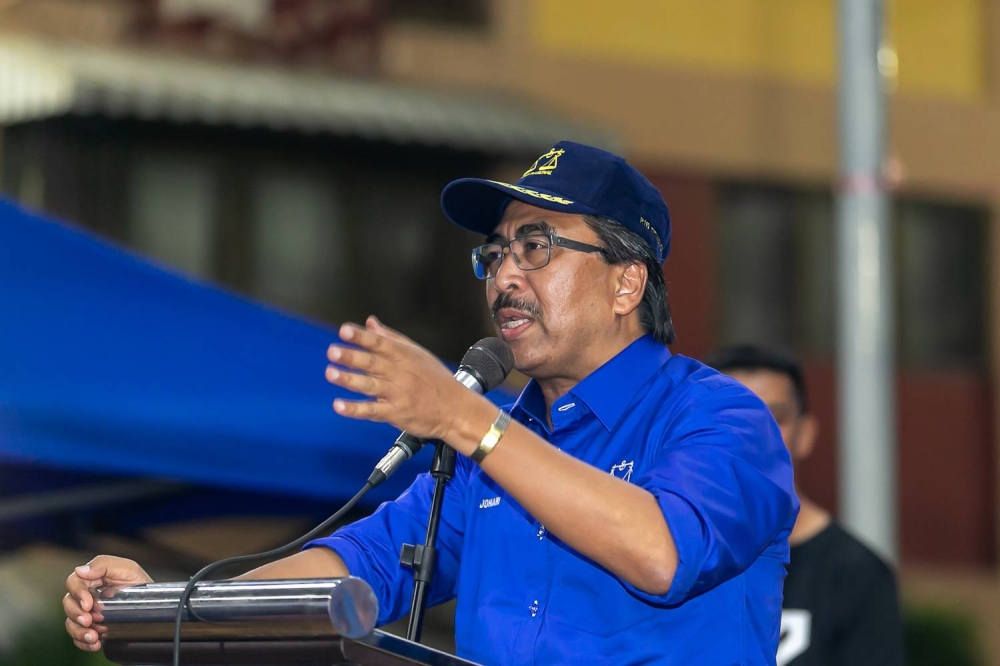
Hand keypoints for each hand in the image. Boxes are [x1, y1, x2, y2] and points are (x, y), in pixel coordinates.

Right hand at [63, 555, 152, 651]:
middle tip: (88, 620)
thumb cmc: (139, 584)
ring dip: (79, 631)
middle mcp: (87, 596)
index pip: (73, 582)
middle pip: (68, 603)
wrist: (153, 605)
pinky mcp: (91, 628)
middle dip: (75, 614)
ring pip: (71, 622)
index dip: (77, 593)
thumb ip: (104, 564)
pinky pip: (78, 637)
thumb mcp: (128, 569)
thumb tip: (80, 570)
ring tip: (93, 636)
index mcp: (92, 579)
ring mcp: (88, 613)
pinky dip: (84, 642)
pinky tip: (95, 644)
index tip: (87, 604)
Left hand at [325, 316, 470, 441]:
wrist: (456, 409)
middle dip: (352, 356)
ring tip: (331, 373)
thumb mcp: (418, 353)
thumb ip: (391, 338)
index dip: (361, 337)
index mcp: (405, 356)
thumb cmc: (437, 380)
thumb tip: (370, 322)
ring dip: (349, 379)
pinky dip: (355, 409)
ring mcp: (398, 394)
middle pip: (373, 363)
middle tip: (333, 351)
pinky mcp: (395, 413)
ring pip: (370, 385)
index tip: (344, 331)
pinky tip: (339, 406)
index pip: (380, 343)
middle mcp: (400, 374)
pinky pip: (372, 410)